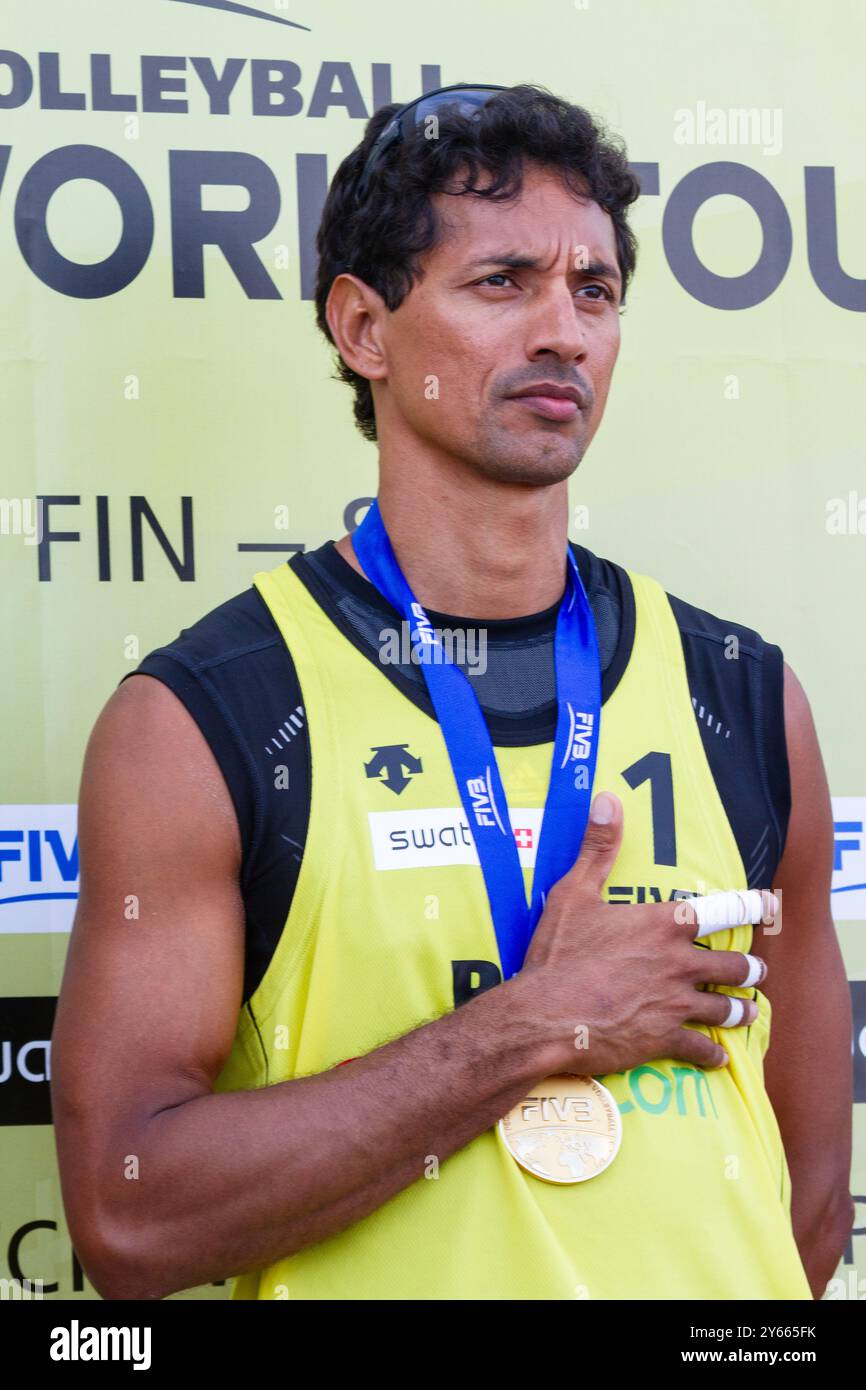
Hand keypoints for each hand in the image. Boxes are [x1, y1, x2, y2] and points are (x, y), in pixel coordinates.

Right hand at [520, 791, 770, 1075]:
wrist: (545, 1016)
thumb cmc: (558, 954)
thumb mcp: (573, 893)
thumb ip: (597, 848)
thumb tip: (608, 798)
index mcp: (663, 924)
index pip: (723, 910)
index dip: (750, 906)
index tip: (767, 905)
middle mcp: (680, 962)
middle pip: (735, 965)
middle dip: (750, 969)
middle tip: (756, 971)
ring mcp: (676, 1003)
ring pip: (727, 1008)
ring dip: (741, 1010)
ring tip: (748, 1011)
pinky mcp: (665, 1039)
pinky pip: (703, 1049)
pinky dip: (713, 1053)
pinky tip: (717, 1056)